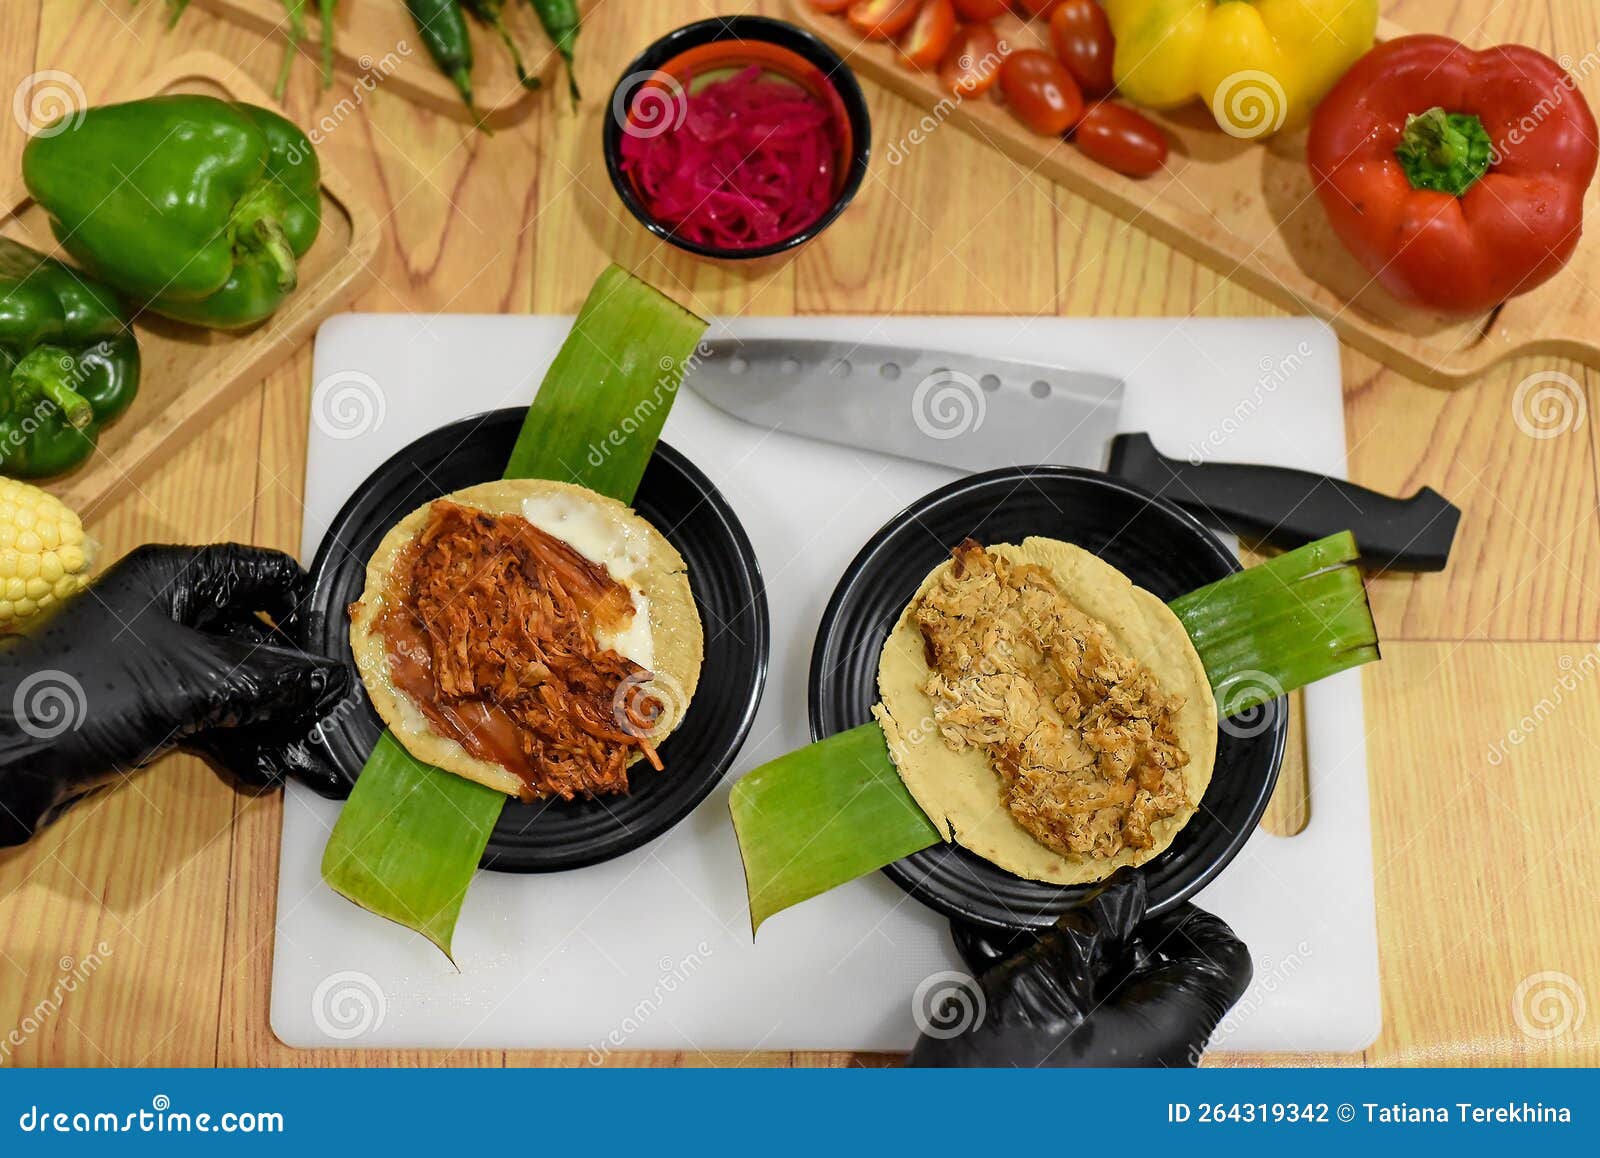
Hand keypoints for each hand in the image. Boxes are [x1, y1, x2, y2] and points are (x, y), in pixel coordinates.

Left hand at [0, 544, 351, 846]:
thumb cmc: (85, 694)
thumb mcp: (195, 682)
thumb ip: (269, 678)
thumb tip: (326, 678)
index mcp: (175, 577)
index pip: (265, 573)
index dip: (307, 609)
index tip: (339, 651)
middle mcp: (165, 609)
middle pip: (252, 631)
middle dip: (291, 677)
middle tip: (325, 712)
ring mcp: (151, 660)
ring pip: (231, 679)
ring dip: (267, 717)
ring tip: (297, 752)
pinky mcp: (140, 705)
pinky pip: (205, 714)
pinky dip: (234, 739)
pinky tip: (260, 770)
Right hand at [909, 870, 1251, 1066]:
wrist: (947, 1130)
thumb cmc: (1001, 1071)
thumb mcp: (1049, 974)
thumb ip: (1097, 923)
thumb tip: (1127, 892)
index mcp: (1170, 1033)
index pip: (1225, 960)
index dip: (1189, 916)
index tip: (1144, 895)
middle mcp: (1163, 1065)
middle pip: (1169, 978)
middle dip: (1123, 936)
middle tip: (1078, 914)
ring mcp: (1127, 1082)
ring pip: (1125, 1001)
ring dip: (1083, 965)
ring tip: (1030, 943)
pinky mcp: (1090, 1087)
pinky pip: (1094, 1030)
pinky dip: (1061, 999)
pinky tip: (1010, 977)